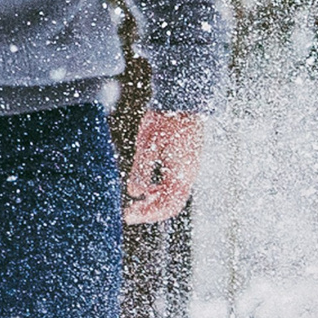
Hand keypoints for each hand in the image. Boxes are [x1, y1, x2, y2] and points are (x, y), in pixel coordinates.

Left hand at [123, 109, 202, 224]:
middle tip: (130, 214)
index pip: (167, 205)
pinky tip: (148, 189)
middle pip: (172, 205)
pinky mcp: (186, 163)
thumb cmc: (165, 119)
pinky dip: (161, 192)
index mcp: (181, 173)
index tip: (129, 215)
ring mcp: (189, 169)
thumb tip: (134, 192)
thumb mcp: (147, 144)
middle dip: (151, 212)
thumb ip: (141, 170)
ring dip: (156, 202)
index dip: (148, 214)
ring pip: (174, 196)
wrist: (182, 101)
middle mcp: (188, 175)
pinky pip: (175, 186)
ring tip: (137, 203)